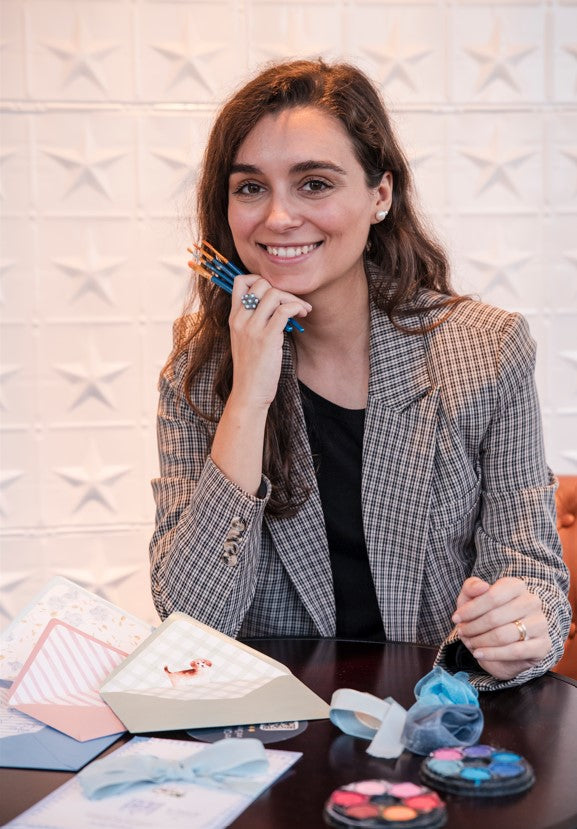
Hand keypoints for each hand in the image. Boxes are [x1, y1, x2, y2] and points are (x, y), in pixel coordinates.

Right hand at [228, 274, 311, 409]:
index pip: (240, 281)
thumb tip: (276, 305)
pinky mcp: (267, 338)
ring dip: (293, 298)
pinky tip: (302, 315)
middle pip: (261, 283)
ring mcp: (252, 328)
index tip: (275, 292)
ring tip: (302, 310)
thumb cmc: (252, 367)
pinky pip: (284, 310)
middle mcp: (240, 319)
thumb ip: (253, 320)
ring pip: (274, 294)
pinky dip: (297, 307)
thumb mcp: (245, 339)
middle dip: (281, 289)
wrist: (249, 392)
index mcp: (234, 317)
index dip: (259, 279)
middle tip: (293, 303)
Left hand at [452, 576, 551, 679]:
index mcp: (517, 586)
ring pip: (504, 635)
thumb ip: (471, 587)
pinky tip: (479, 654)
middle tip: (461, 633)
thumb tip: (481, 586)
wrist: (505, 640)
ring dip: (481, 641)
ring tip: (470, 643)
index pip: (493, 596)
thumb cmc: (486, 613)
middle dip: (473, 627)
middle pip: (495, 617)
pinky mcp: (543, 645)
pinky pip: (515, 651)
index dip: (471, 609)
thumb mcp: (472, 598)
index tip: (456, 618)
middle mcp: (532, 602)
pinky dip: (493, 654)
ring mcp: (540, 624)